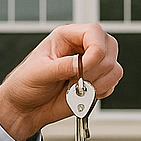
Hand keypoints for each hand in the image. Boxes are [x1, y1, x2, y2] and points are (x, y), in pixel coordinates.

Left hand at [0, 23, 121, 140]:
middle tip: (76, 81)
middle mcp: (83, 47)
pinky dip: (99, 93)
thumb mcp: (39, 72)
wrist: (27, 108)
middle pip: (109, 48)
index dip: (95, 51)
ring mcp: (92, 64)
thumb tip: (80, 64)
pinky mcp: (97, 81)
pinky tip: (82, 95)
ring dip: (97, 84)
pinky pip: (112, 84)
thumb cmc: (26, 84)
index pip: (94, 32)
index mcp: (67, 36)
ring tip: (75, 89)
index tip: (83, 70)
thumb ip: (61, 67)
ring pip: (114, 68)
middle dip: (95, 70)